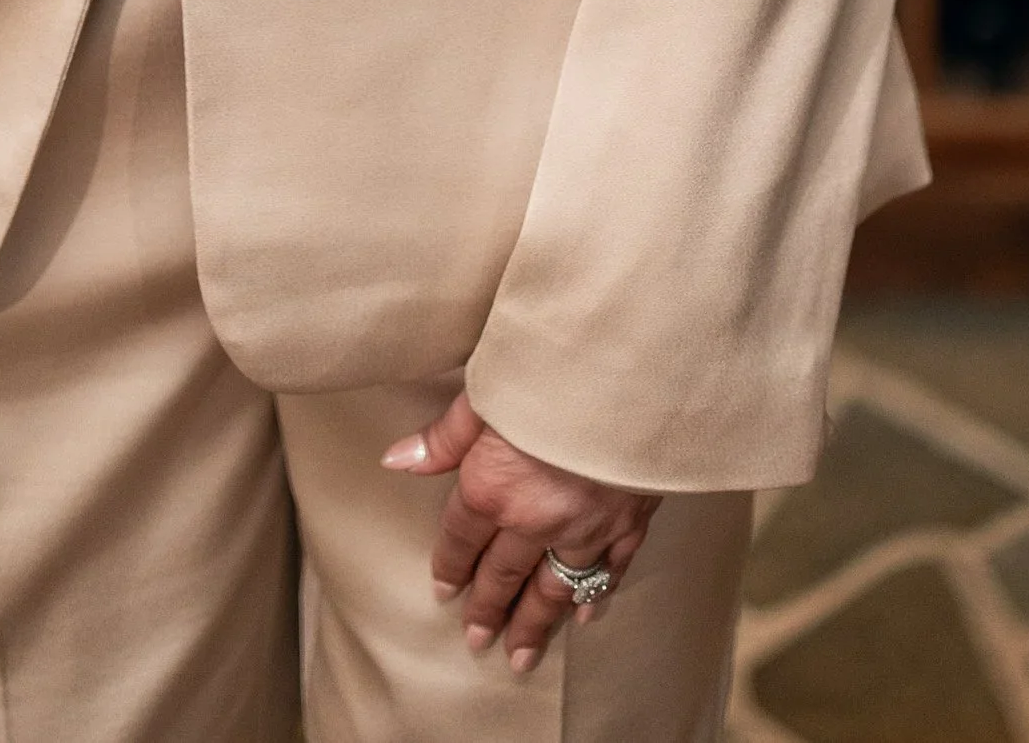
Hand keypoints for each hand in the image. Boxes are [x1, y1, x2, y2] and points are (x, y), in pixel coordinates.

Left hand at [383, 391, 659, 673]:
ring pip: (553, 588)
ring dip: (534, 624)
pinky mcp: (629, 521)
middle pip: (504, 574)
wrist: (630, 372)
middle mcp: (536, 519)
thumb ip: (444, 437)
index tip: (443, 591)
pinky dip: (595, 596)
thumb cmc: (550, 370)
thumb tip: (397, 461)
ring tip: (520, 658)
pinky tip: (584, 619)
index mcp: (493, 487)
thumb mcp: (484, 393)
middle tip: (477, 641)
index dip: (450, 565)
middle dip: (488, 609)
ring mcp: (586, 526)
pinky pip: (609, 571)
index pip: (462, 538)